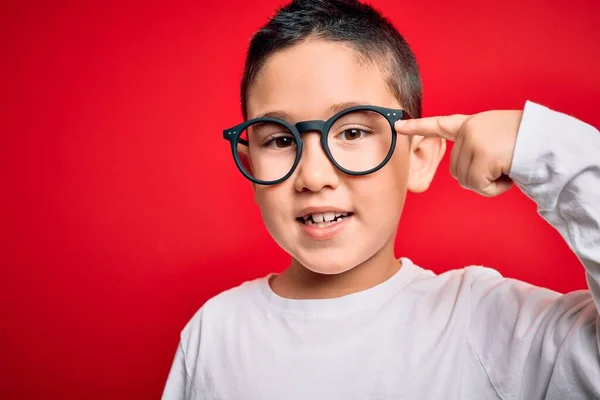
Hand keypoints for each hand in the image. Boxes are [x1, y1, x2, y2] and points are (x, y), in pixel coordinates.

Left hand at [396, 110, 522, 196]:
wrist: (549, 142)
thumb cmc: (528, 144)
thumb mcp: (496, 139)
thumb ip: (476, 149)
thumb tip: (462, 175)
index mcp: (471, 124)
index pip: (439, 125)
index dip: (417, 127)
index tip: (397, 124)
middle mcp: (468, 130)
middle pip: (457, 171)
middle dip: (479, 176)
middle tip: (502, 164)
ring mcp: (473, 141)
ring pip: (466, 181)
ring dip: (489, 183)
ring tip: (507, 166)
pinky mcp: (481, 154)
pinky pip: (478, 186)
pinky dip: (495, 188)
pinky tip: (508, 173)